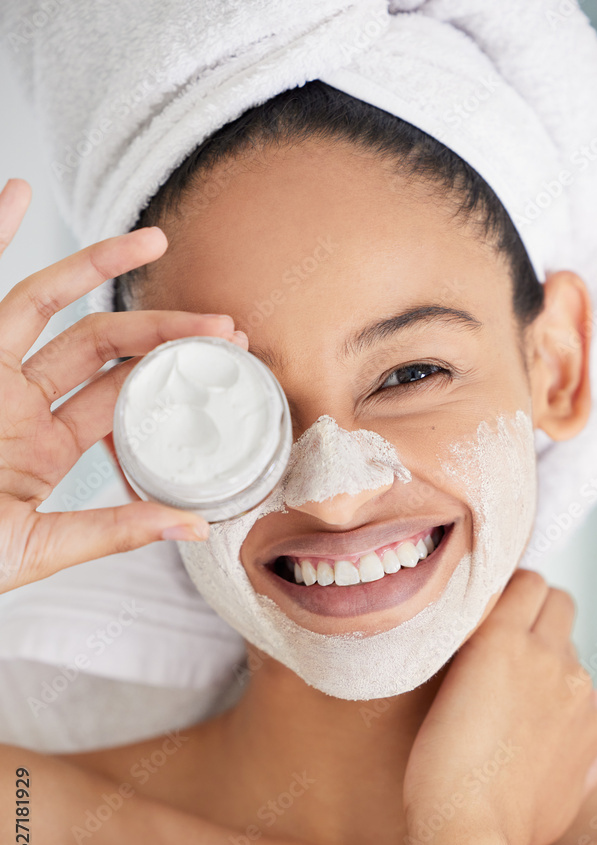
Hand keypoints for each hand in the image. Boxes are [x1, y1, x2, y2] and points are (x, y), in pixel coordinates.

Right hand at [0, 178, 245, 593]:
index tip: (226, 353)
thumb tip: (195, 524)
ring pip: (44, 304)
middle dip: (160, 329)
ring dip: (96, 266)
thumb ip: (112, 532)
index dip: (172, 371)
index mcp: (48, 449)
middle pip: (99, 346)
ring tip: (154, 239)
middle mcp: (20, 405)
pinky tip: (17, 194)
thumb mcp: (40, 548)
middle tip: (220, 323)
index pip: (122, 394)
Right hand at [403, 569, 596, 844]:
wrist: (473, 831)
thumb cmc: (440, 767)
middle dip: (542, 614)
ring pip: (575, 655)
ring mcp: (581, 699)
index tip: (499, 606)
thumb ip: (482, 650)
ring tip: (519, 705)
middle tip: (514, 643)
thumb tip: (503, 636)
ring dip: (553, 665)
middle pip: (561, 603)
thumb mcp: (445, 687)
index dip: (514, 591)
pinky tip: (539, 738)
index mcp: (505, 639)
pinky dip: (570, 710)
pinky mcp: (595, 737)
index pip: (529, 580)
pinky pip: (590, 702)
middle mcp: (551, 659)